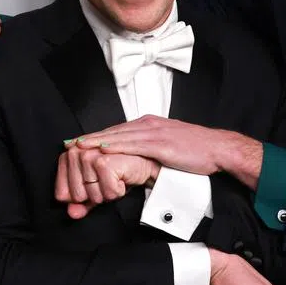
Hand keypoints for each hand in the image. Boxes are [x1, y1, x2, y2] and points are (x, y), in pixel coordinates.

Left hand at [54, 145, 159, 219]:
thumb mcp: (95, 190)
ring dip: (107, 193)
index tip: (93, 184)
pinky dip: (118, 191)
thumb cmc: (118, 172)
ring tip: (114, 178)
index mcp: (67, 156)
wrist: (143, 162)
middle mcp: (75, 152)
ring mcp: (88, 156)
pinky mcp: (104, 162)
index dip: (80, 197)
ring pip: (92, 196)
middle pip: (77, 197)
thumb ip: (81, 204)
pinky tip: (122, 177)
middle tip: (106, 180)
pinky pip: (107, 193)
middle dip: (95, 195)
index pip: (61, 195)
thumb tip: (72, 214)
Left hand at [72, 115, 263, 189]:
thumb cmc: (196, 150)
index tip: (75, 143)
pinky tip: (101, 148)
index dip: (94, 137)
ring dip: (95, 141)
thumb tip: (136, 160)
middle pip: (111, 131)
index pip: (115, 131)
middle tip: (67, 145)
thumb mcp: (168, 146)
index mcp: (148, 125)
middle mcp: (147, 124)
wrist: (218, 148)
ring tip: (76, 146)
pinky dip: (115, 145)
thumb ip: (150, 150)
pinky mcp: (160, 142)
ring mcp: (153, 132)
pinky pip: (132, 144)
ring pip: (117, 136)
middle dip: (89, 139)